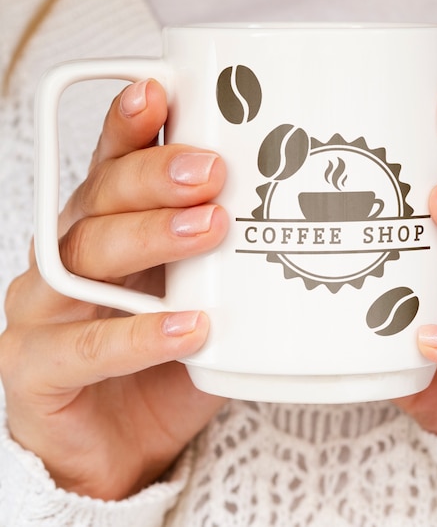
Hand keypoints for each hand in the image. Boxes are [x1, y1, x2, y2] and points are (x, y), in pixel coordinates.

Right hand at [0, 80, 227, 499]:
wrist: (128, 442)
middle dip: (154, 178)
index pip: (112, 164)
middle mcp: (67, 257)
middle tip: (212, 171)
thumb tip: (303, 206)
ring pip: (83, 257)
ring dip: (148, 237)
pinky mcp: (35, 369)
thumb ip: (229, 251)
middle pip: (98, 199)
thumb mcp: (205, 291)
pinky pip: (80, 347)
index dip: (131, 125)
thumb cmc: (171, 354)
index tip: (162, 92)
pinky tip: (189, 326)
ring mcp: (42, 311)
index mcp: (107, 227)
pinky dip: (136, 336)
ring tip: (210, 230)